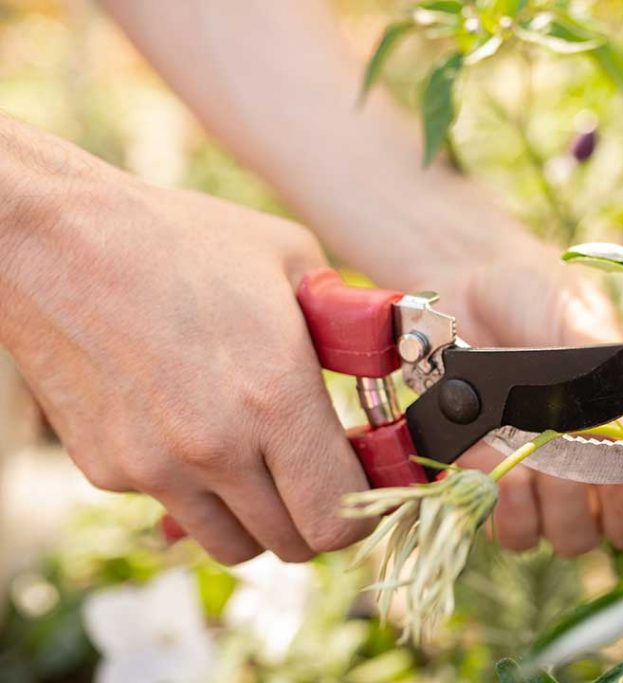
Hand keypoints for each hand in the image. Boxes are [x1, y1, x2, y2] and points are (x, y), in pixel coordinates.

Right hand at [0, 126, 373, 564]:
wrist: (52, 241)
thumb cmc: (180, 240)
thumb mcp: (291, 259)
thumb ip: (348, 321)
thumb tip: (382, 357)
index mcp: (275, 396)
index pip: (338, 514)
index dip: (365, 512)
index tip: (368, 488)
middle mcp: (216, 447)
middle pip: (292, 545)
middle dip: (318, 518)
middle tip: (319, 478)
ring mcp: (155, 467)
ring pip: (232, 545)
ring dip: (259, 519)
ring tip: (260, 465)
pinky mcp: (107, 471)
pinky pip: (173, 510)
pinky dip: (196, 493)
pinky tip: (192, 435)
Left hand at [408, 239, 622, 555]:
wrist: (457, 290)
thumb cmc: (530, 295)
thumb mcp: (578, 321)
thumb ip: (614, 378)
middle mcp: (599, 467)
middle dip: (619, 499)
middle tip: (595, 455)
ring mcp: (548, 488)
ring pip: (577, 539)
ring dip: (559, 502)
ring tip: (532, 449)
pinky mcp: (495, 494)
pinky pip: (520, 535)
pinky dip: (511, 506)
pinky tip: (494, 462)